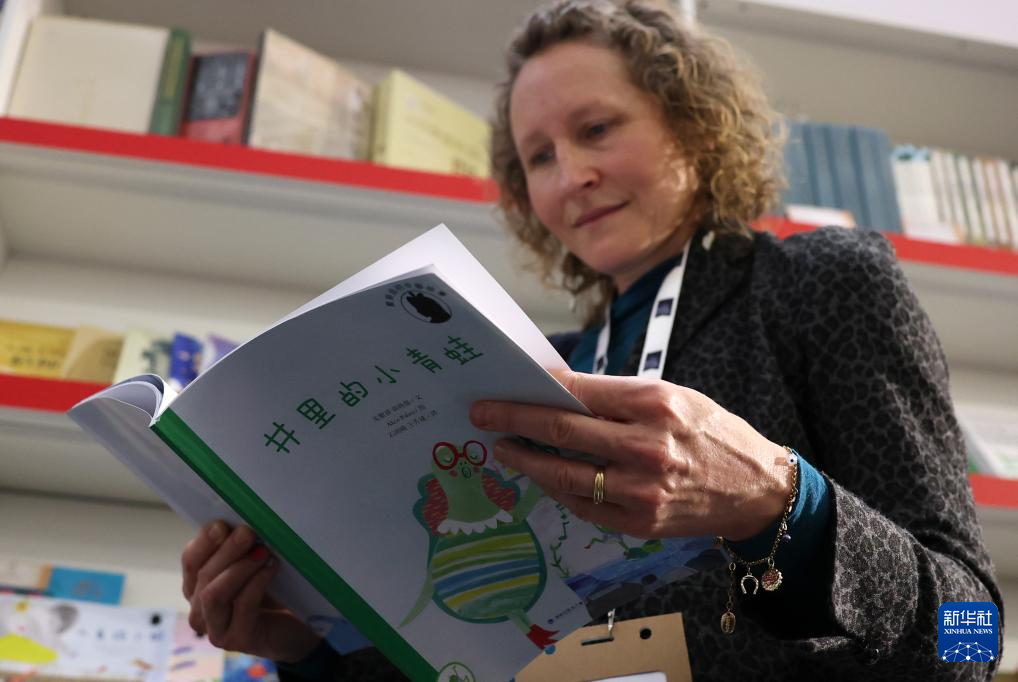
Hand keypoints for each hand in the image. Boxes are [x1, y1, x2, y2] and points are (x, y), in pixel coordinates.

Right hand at [181, 521, 320, 661]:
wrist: (295, 627)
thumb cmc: (272, 593)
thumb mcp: (252, 565)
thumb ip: (239, 548)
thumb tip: (236, 524)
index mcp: (197, 588)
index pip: (190, 560)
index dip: (204, 541)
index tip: (223, 524)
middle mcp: (200, 610)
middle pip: (203, 575)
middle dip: (227, 550)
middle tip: (249, 532)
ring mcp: (215, 630)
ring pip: (214, 594)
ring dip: (239, 568)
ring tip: (262, 551)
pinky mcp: (236, 641)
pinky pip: (242, 606)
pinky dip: (256, 583)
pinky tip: (271, 568)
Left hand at [469, 370, 792, 540]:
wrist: (757, 487)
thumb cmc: (711, 433)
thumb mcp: (674, 397)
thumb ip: (617, 397)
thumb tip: (558, 390)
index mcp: (655, 404)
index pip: (577, 394)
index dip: (532, 392)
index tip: (501, 390)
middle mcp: (647, 447)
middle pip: (562, 433)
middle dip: (514, 422)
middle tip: (482, 416)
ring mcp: (642, 489)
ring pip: (565, 474)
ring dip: (527, 460)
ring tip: (505, 449)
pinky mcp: (640, 521)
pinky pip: (584, 504)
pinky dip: (559, 488)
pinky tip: (544, 475)